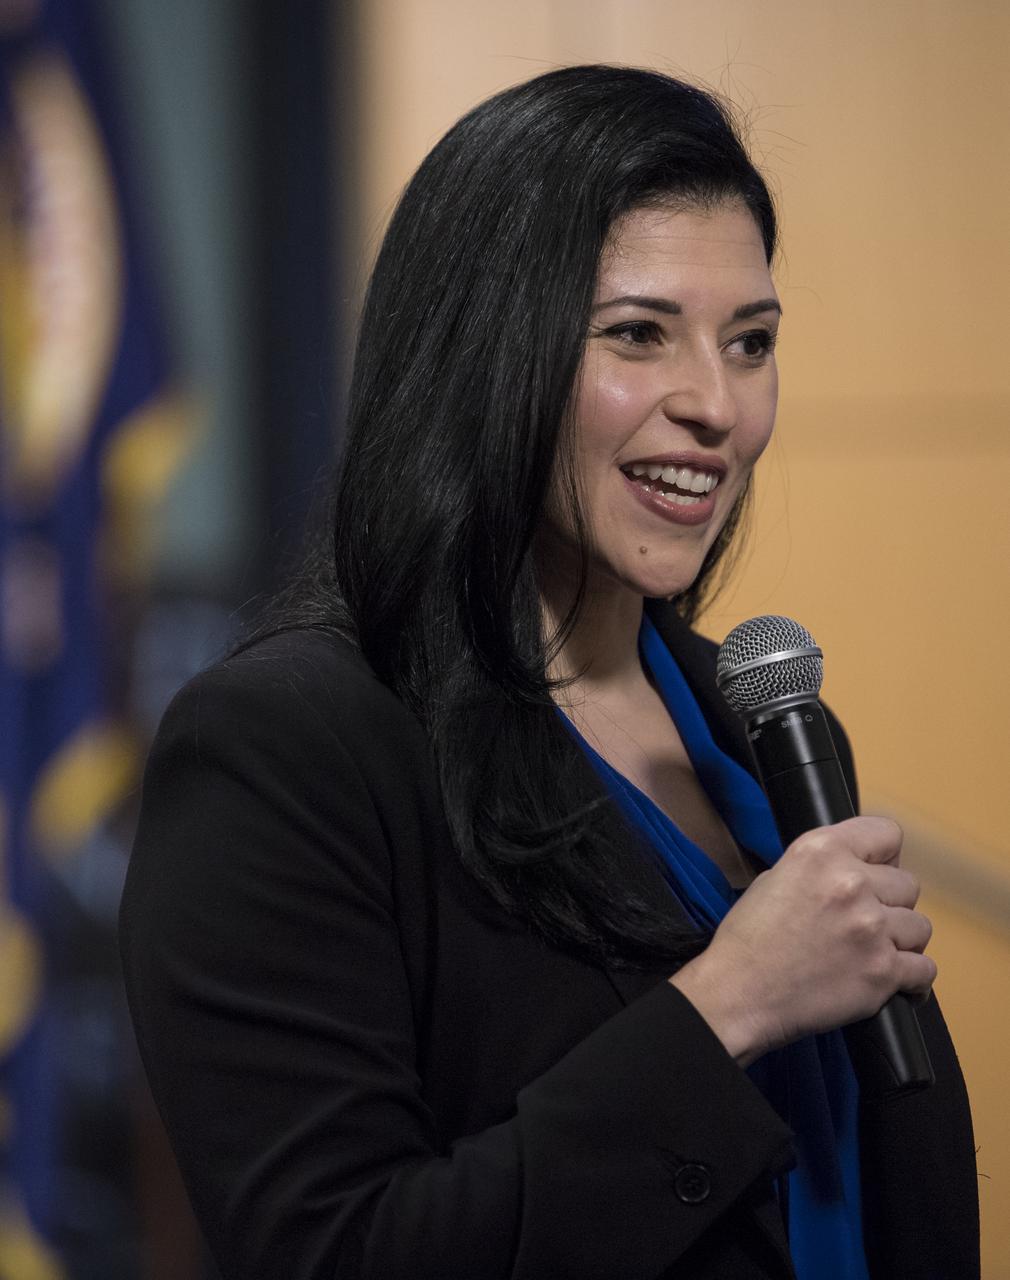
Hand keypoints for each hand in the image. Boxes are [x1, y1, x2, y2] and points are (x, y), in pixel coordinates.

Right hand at [669, 816, 935, 1066]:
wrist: (738, 993)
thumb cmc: (749, 938)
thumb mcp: (777, 876)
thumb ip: (824, 868)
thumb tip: (861, 870)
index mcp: (822, 851)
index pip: (888, 833)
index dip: (883, 856)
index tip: (876, 873)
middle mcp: (852, 883)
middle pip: (908, 884)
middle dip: (890, 903)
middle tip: (864, 922)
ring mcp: (872, 928)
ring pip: (920, 927)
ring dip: (901, 940)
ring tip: (874, 952)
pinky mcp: (883, 972)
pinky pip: (925, 969)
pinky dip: (912, 979)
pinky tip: (892, 980)